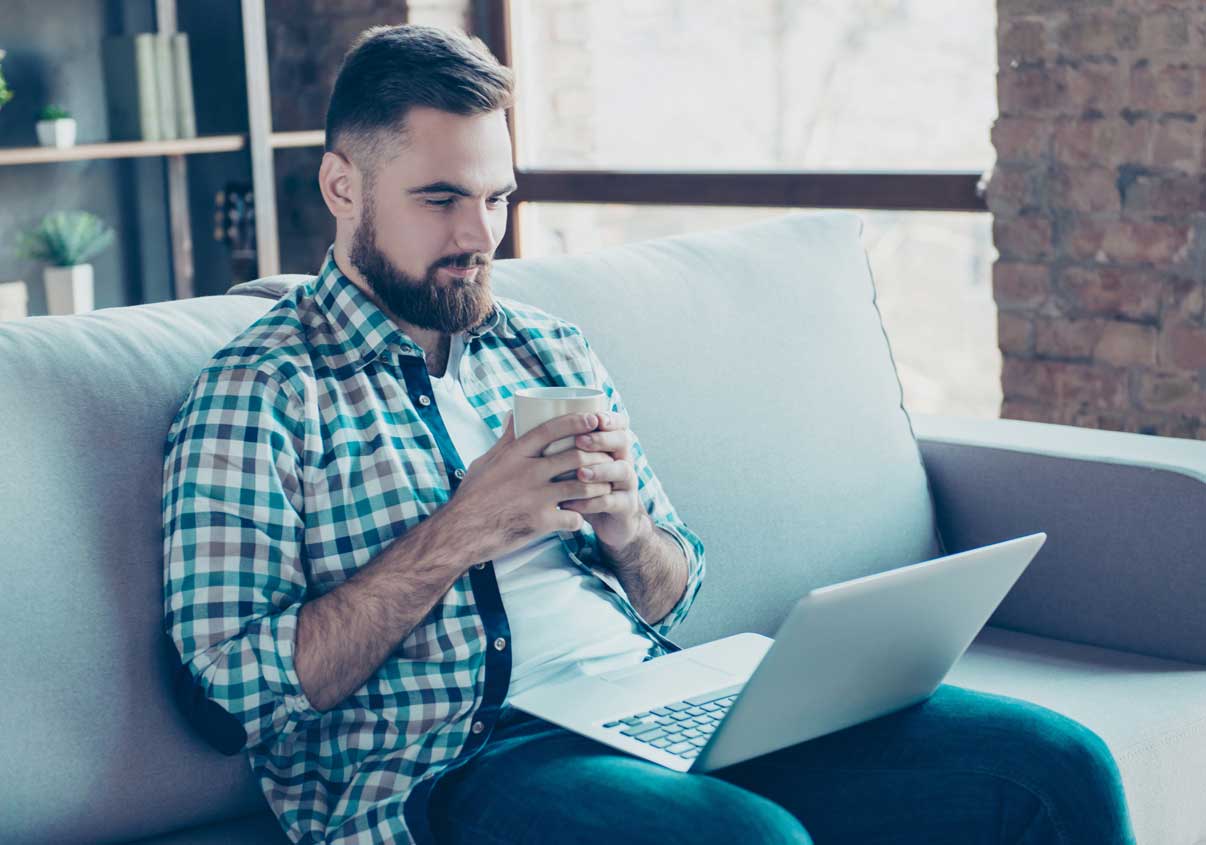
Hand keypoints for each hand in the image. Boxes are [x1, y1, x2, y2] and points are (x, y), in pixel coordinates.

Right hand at [442, 410, 615, 564]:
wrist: (461, 533)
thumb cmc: (472, 496)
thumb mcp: (486, 461)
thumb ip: (506, 440)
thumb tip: (514, 413)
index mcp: (515, 454)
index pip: (551, 429)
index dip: (576, 421)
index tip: (594, 419)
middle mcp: (528, 472)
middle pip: (575, 456)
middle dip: (598, 454)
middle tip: (608, 456)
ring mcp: (536, 497)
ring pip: (583, 487)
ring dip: (598, 486)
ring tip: (605, 487)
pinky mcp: (541, 522)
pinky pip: (574, 518)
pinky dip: (581, 519)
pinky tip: (581, 518)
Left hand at [557, 411, 646, 549]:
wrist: (606, 520)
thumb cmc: (578, 484)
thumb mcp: (568, 461)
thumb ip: (546, 440)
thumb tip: (511, 415)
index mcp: (610, 443)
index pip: (619, 423)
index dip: (610, 418)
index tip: (594, 417)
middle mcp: (622, 459)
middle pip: (623, 441)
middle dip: (602, 440)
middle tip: (580, 441)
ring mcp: (626, 483)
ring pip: (621, 471)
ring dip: (600, 471)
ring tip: (580, 473)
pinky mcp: (624, 506)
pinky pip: (611, 502)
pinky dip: (593, 502)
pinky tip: (573, 504)